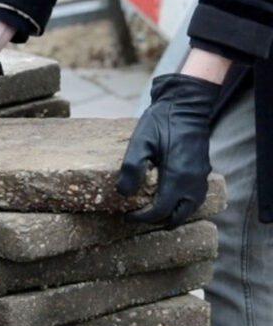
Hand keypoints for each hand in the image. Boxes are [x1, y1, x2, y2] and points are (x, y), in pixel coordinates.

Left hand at [116, 73, 220, 227]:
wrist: (186, 104)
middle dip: (158, 221)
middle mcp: (193, 181)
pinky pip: (195, 197)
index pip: (161, 211)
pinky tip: (169, 198)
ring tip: (153, 212)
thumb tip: (123, 193)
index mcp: (177, 177)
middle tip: (139, 217)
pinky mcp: (202, 170)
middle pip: (179, 216)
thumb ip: (132, 168)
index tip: (127, 217)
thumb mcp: (140, 142)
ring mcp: (201, 176)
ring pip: (190, 208)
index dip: (142, 218)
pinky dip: (182, 204)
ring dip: (172, 215)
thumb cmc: (162, 121)